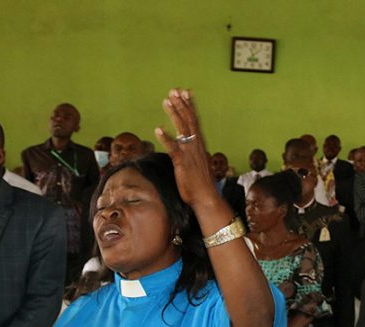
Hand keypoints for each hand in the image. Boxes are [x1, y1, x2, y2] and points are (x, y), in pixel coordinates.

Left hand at [155, 89, 218, 208]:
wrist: (206, 197)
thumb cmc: (201, 183)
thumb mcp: (198, 163)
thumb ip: (192, 152)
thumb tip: (188, 146)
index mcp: (199, 144)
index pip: (195, 120)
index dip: (189, 106)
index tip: (185, 92)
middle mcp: (196, 145)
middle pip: (189, 120)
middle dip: (181, 104)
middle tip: (174, 91)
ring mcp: (190, 153)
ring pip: (182, 129)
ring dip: (174, 114)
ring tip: (166, 101)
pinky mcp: (182, 162)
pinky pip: (173, 148)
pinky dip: (166, 137)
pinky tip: (158, 129)